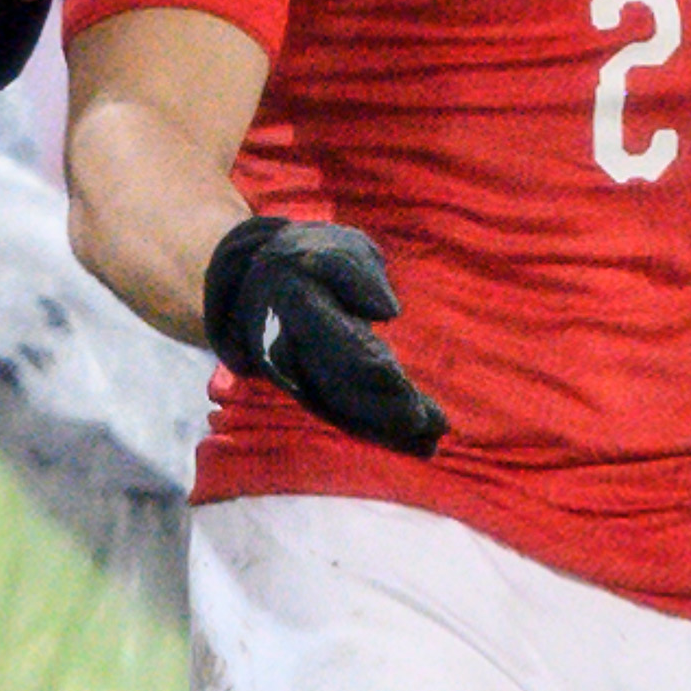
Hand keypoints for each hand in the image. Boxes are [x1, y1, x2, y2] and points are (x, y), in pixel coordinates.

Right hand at [203, 217, 448, 456]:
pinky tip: (414, 442)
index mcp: (296, 305)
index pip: (335, 344)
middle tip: (430, 425)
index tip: (401, 381)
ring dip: (383, 429)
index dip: (369, 369)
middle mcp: (291, 349)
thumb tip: (387, 311)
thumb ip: (356, 273)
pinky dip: (375, 430)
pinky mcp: (308, 390)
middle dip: (383, 410)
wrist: (259, 282)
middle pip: (339, 387)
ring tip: (429, 440)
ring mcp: (296, 375)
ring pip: (339, 408)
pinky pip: (341, 414)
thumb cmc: (310, 257)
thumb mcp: (334, 247)